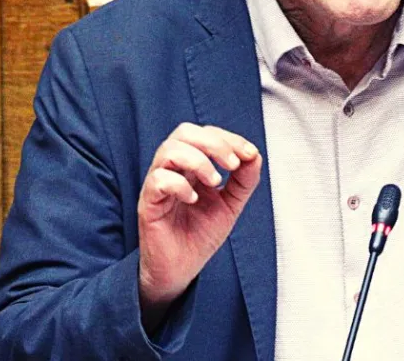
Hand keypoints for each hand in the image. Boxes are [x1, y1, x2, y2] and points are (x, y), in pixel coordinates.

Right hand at [137, 123, 261, 325]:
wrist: (181, 270)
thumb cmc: (199, 236)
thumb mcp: (230, 205)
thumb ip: (244, 180)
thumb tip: (254, 155)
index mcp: (192, 166)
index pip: (205, 134)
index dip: (229, 138)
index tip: (249, 154)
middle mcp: (173, 170)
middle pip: (184, 132)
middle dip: (213, 143)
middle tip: (232, 164)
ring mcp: (158, 185)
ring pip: (168, 150)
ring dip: (198, 161)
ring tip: (215, 182)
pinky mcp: (148, 204)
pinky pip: (157, 180)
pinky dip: (179, 185)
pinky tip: (193, 199)